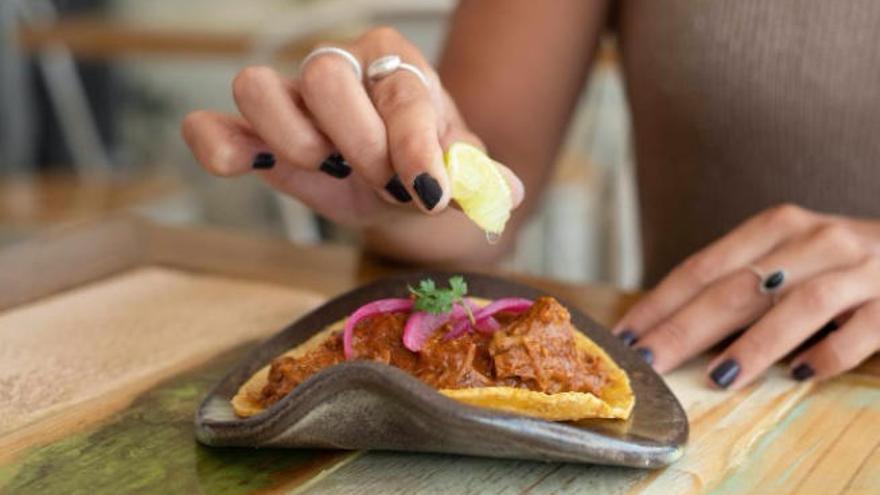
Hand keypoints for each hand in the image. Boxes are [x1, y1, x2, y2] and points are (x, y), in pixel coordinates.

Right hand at [181, 27, 522, 227]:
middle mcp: (338, 67)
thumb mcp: (460, 174)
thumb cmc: (426, 167)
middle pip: (325, 76)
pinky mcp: (252, 136)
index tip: (429, 195)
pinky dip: (217, 145)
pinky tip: (246, 168)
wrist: (396, 185)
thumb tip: (506, 193)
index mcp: (396, 64)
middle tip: (384, 184)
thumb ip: (480, 180)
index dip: (412, 145)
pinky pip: (212, 127)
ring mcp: (289, 98)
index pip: (399, 92)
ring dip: (292, 142)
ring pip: (256, 86)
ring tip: (326, 171)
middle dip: (358, 144)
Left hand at [613, 204, 879, 388]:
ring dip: (755, 344)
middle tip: (652, 363)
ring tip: (718, 377)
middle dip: (687, 328)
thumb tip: (670, 329)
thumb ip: (739, 283)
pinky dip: (828, 352)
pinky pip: (860, 330)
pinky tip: (799, 376)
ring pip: (798, 305)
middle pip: (739, 287)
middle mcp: (815, 240)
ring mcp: (860, 269)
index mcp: (776, 227)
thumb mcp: (787, 257)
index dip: (661, 303)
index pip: (704, 268)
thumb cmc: (838, 262)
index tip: (627, 337)